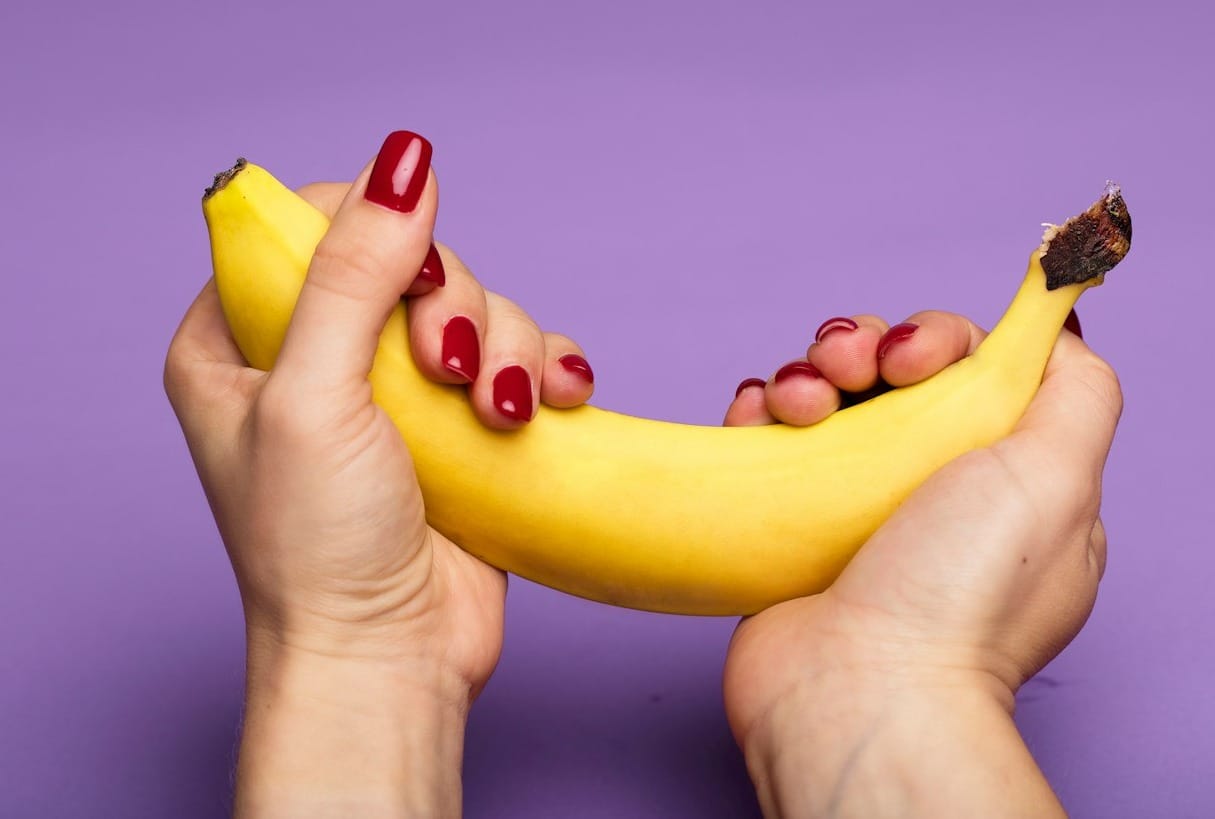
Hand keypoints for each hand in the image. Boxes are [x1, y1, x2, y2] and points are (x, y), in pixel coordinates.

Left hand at [164, 131, 594, 816]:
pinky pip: (518, 359)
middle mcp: (318, 358)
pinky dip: (542, 369)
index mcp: (239, 342)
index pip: (311, 226)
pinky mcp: (462, 427)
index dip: (374, 233)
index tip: (407, 289)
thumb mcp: (315, 397)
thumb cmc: (319, 548)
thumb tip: (404, 161)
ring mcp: (396, 394)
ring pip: (476, 307)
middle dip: (450, 305)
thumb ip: (353, 274)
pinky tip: (555, 399)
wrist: (389, 657)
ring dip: (507, 345)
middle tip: (449, 368)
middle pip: (410, 259)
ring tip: (503, 411)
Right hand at [721, 310, 1118, 817]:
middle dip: (862, 348)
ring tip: (797, 405)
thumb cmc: (961, 596)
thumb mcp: (1058, 480)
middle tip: (848, 373)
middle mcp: (930, 490)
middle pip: (889, 375)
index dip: (936, 341)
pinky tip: (755, 416)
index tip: (912, 360)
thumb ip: (1077, 390)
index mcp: (1005, 480)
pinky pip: (767, 442)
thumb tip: (1062, 321)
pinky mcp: (787, 527)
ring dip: (805, 375)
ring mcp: (853, 510)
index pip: (970, 370)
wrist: (857, 692)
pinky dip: (757, 412)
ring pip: (824, 400)